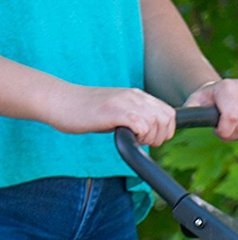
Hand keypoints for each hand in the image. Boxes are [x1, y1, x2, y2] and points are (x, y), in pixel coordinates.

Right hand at [51, 85, 176, 145]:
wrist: (61, 101)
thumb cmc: (86, 112)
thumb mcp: (117, 113)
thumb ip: (135, 119)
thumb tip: (152, 137)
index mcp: (136, 95)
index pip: (169, 114)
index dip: (165, 131)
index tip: (150, 138)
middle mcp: (133, 95)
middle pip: (166, 119)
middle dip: (159, 136)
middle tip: (142, 140)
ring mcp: (124, 101)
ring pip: (156, 122)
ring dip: (148, 137)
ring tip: (131, 137)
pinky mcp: (114, 110)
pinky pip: (141, 125)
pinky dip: (138, 136)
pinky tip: (124, 135)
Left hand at [183, 78, 237, 139]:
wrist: (221, 91)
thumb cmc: (207, 101)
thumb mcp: (194, 105)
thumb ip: (190, 112)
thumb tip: (178, 119)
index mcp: (226, 87)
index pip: (232, 118)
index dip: (225, 132)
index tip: (218, 130)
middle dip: (234, 133)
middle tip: (226, 127)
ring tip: (235, 124)